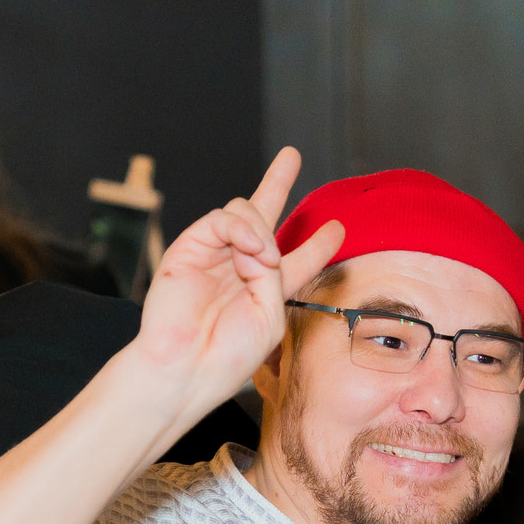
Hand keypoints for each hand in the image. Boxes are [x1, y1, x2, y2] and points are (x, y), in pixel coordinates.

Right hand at [136, 146, 344, 423]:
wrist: (186, 368)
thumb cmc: (228, 355)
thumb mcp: (270, 316)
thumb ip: (275, 274)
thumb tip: (261, 240)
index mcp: (265, 291)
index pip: (296, 259)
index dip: (318, 243)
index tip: (337, 228)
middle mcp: (240, 269)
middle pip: (263, 217)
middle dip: (277, 184)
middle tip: (291, 156)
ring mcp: (213, 256)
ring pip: (245, 213)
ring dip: (263, 232)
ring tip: (263, 261)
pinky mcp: (189, 248)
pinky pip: (223, 219)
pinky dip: (242, 228)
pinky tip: (251, 250)